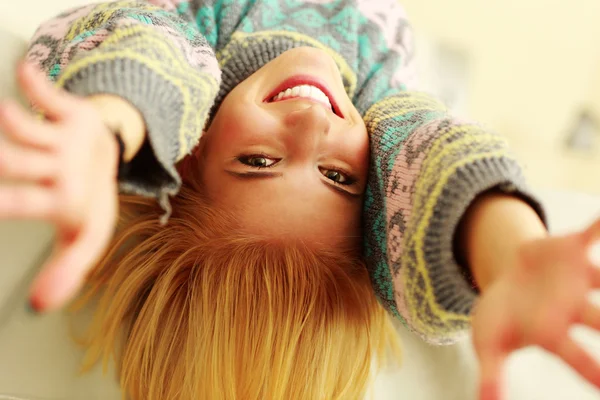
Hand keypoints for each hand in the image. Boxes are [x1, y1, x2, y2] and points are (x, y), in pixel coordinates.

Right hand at [0, 63, 119, 311]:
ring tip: (2, 115)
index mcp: (67, 200)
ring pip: (25, 127)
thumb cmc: (91, 199)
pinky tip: (25, 69)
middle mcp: (65, 168)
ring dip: (9, 120)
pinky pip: (51, 95)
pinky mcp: (71, 113)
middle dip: (0, 160)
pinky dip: (36, 82)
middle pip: (18, 160)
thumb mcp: (86, 238)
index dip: (6, 203)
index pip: (28, 204)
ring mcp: (67, 138)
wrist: (115, 155)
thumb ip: (66, 272)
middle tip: (1, 167)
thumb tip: (37, 307)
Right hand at [473, 218, 599, 399]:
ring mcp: (576, 279)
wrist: (509, 282)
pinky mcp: (572, 250)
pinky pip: (591, 235)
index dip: (592, 369)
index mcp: (550, 334)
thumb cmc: (502, 320)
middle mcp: (572, 309)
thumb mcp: (489, 345)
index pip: (574, 355)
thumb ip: (491, 373)